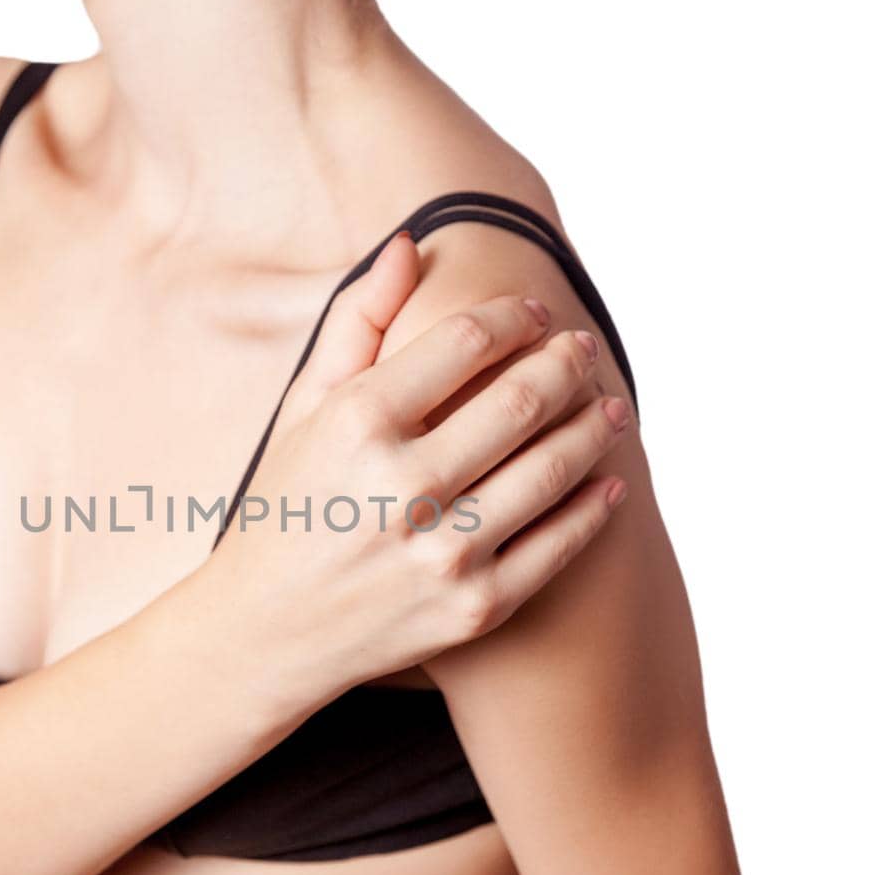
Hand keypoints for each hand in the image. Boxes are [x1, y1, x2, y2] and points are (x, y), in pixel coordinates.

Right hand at [203, 232, 633, 705]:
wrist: (265, 630)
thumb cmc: (286, 504)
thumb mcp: (303, 407)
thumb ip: (357, 322)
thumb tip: (409, 244)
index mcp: (358, 422)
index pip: (467, 340)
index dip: (514, 315)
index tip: (533, 312)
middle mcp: (402, 485)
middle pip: (523, 398)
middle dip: (568, 362)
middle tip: (584, 348)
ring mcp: (442, 552)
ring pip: (553, 468)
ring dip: (594, 426)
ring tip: (610, 406)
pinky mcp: (473, 608)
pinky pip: (558, 546)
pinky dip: (594, 506)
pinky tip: (607, 480)